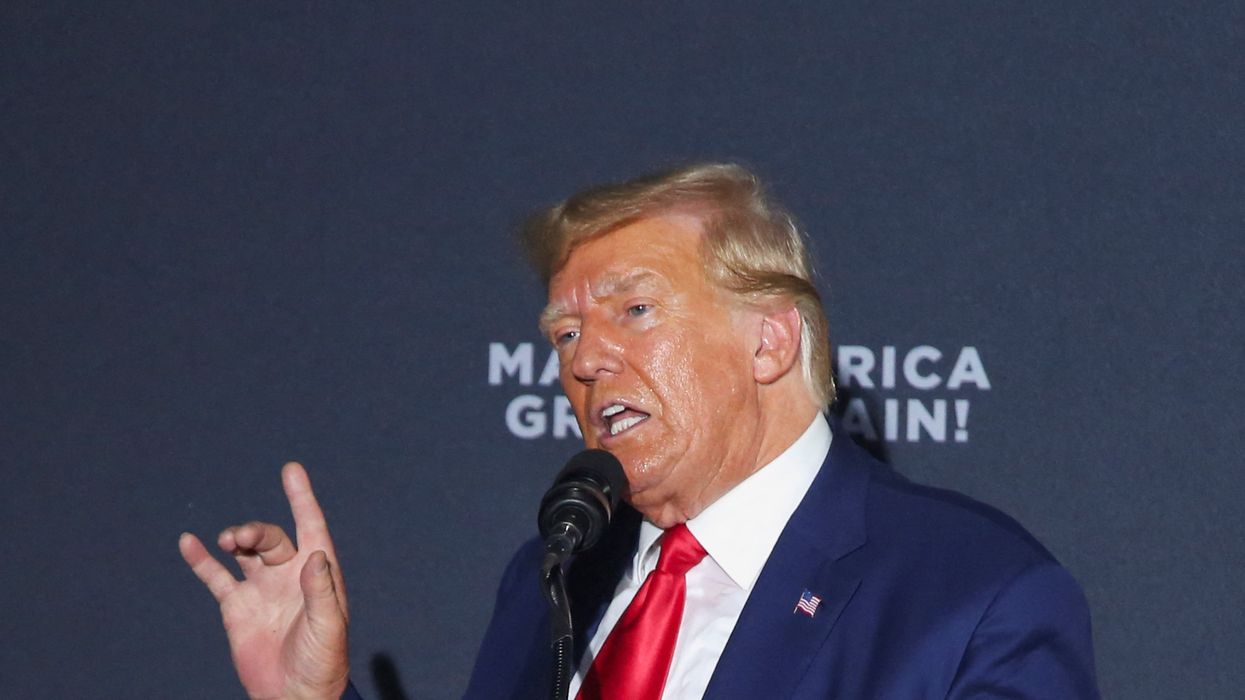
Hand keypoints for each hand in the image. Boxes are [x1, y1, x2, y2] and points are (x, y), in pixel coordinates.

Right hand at [179, 462, 349, 699]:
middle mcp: (289, 575)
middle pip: (271, 538)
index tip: (291, 470)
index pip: (311, 526)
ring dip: (235, 539)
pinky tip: (189, 542)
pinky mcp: (237, 608)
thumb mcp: (329, 626)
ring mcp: (262, 589)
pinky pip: (216, 577)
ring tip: (226, 540)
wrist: (295, 695)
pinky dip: (201, 560)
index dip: (302, 498)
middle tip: (238, 538)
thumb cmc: (323, 662)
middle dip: (255, 531)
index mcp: (317, 574)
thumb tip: (315, 556)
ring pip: (245, 552)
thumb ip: (321, 592)